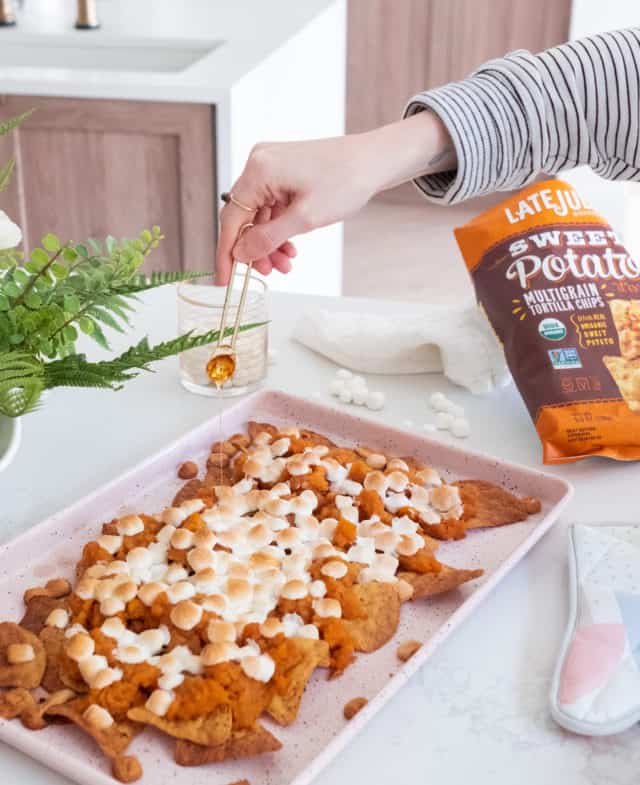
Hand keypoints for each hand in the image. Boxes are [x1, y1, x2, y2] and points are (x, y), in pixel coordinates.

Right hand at [215, 112, 454, 284]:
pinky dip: (279, 229)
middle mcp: (259, 164)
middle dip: (255, 249)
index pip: (231, 219)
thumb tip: (240, 254)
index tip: (225, 280)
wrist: (374, 159)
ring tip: (286, 263)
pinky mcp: (283, 172)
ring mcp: (271, 166)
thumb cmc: (345, 181)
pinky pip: (271, 207)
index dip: (227, 253)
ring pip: (259, 216)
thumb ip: (267, 239)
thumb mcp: (305, 219)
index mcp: (259, 170)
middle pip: (244, 218)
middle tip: (269, 273)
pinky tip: (291, 247)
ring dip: (269, 243)